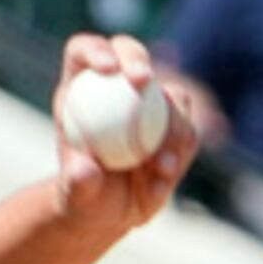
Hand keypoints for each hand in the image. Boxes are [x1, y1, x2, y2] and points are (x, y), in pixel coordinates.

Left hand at [51, 34, 196, 229]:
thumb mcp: (75, 196)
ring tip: (159, 166)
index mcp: (80, 90)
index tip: (108, 68)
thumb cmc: (82, 200)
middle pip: (130, 53)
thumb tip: (86, 170)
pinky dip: (180, 153)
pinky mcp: (176, 126)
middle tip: (143, 81)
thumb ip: (77, 183)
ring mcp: (151, 104)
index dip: (95, 50)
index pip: (84, 53)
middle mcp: (117, 88)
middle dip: (138, 58)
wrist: (109, 213)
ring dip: (171, 123)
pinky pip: (187, 132)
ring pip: (172, 94)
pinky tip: (164, 178)